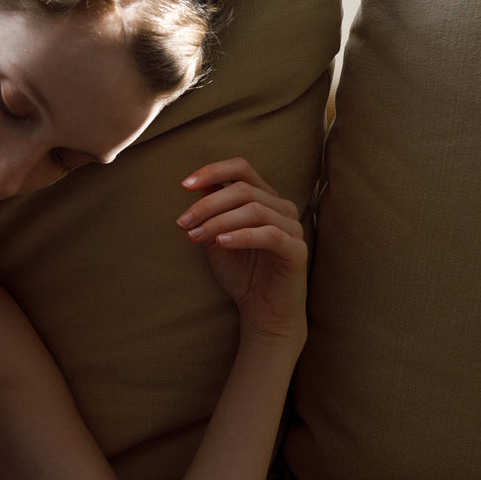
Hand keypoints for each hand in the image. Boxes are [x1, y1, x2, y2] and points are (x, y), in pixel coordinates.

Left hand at [177, 158, 307, 341]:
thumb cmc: (240, 273)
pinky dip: (243, 236)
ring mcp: (292, 228)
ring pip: (255, 210)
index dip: (213, 171)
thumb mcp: (216, 239)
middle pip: (243, 190)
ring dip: (219, 221)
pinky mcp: (297, 250)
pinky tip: (221, 243)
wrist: (262, 311)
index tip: (185, 185)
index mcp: (263, 199)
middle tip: (183, 223)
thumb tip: (195, 186)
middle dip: (207, 204)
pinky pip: (270, 235)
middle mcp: (281, 207)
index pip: (242, 169)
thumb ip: (209, 214)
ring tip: (195, 236)